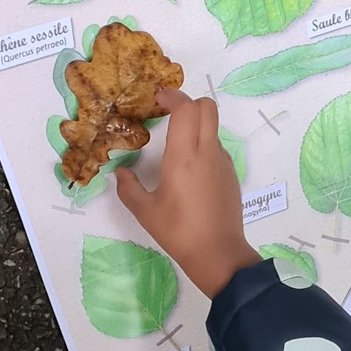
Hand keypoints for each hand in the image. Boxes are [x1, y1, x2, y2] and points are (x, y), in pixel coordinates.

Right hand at [116, 89, 259, 298]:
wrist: (218, 254)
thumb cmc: (179, 231)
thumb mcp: (145, 211)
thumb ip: (128, 188)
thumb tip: (120, 173)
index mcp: (185, 156)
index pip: (186, 108)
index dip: (171, 96)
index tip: (156, 99)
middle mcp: (207, 152)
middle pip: (207, 106)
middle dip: (187, 102)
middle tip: (167, 113)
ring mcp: (223, 162)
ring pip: (213, 127)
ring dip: (195, 124)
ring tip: (174, 143)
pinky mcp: (230, 175)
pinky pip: (216, 148)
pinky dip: (203, 145)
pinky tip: (188, 169)